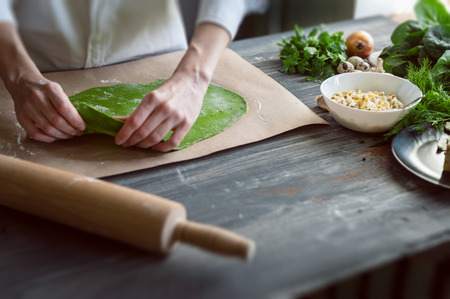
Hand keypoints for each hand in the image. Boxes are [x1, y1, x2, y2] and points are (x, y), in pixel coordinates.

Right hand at [10, 77, 84, 141]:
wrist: (21, 83)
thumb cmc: (44, 89)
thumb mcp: (57, 89)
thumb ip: (66, 103)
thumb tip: (78, 122)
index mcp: (50, 89)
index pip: (64, 108)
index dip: (75, 120)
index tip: (82, 126)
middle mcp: (37, 98)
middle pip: (57, 121)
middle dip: (70, 130)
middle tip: (77, 133)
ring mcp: (27, 108)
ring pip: (47, 129)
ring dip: (61, 135)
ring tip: (69, 135)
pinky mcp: (20, 117)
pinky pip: (35, 134)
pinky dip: (48, 138)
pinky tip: (56, 137)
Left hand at [115, 22, 229, 151]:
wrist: (191, 82)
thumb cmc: (169, 90)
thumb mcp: (151, 96)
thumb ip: (137, 111)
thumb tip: (118, 121)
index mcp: (152, 98)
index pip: (134, 121)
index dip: (124, 133)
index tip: (118, 140)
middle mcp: (164, 107)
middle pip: (143, 132)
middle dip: (132, 141)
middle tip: (127, 144)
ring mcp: (176, 116)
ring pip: (156, 138)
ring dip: (144, 145)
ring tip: (139, 145)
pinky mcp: (187, 124)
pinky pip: (172, 142)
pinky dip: (161, 148)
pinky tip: (155, 146)